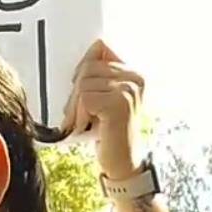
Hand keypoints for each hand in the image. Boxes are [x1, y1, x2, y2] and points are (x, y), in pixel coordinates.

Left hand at [63, 40, 146, 181]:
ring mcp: (129, 90)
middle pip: (89, 66)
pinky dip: (79, 115)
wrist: (123, 164)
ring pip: (84, 83)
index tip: (80, 88)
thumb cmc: (110, 132)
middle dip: (76, 91)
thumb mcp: (106, 98)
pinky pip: (85, 98)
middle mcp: (136, 78)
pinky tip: (85, 128)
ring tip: (82, 122)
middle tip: (76, 113)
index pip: (101, 47)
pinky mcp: (119, 103)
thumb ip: (99, 76)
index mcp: (135, 73)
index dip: (85, 65)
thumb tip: (81, 58)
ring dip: (75, 106)